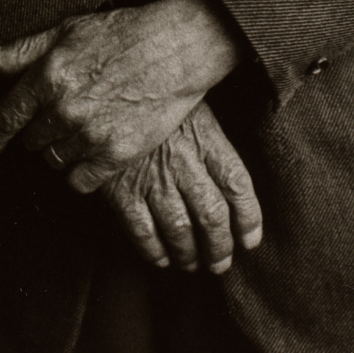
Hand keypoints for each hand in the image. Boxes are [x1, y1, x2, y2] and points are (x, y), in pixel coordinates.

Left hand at [0, 0, 241, 190]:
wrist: (176, 47)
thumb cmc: (121, 33)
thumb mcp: (66, 30)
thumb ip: (22, 50)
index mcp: (47, 77)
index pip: (4, 119)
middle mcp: (63, 109)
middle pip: (30, 141)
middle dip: (37, 130)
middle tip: (61, 114)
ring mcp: (90, 134)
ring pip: (55, 159)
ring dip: (61, 148)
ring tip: (84, 125)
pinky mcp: (116, 154)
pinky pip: (81, 180)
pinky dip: (82, 170)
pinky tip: (93, 150)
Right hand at [99, 101, 261, 273]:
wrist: (103, 88)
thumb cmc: (152, 96)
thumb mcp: (189, 101)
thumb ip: (211, 135)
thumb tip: (232, 176)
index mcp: (204, 137)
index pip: (237, 184)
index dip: (249, 218)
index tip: (250, 239)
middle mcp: (182, 161)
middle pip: (211, 215)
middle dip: (219, 247)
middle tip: (220, 263)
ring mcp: (151, 177)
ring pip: (179, 229)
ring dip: (188, 254)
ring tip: (191, 263)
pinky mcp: (120, 188)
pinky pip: (141, 230)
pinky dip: (153, 250)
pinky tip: (161, 258)